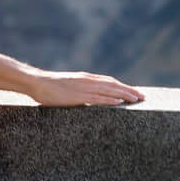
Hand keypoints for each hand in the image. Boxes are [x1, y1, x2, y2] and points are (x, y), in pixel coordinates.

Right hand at [23, 71, 143, 106]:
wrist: (37, 83)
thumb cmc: (49, 87)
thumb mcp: (68, 86)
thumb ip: (79, 90)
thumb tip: (88, 98)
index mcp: (86, 78)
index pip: (109, 81)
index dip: (123, 86)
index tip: (134, 91)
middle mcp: (88, 81)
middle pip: (113, 84)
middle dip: (129, 90)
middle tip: (143, 97)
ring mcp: (84, 88)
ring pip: (109, 90)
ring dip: (124, 94)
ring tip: (136, 99)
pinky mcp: (78, 95)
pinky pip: (98, 98)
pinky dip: (110, 99)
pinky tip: (119, 102)